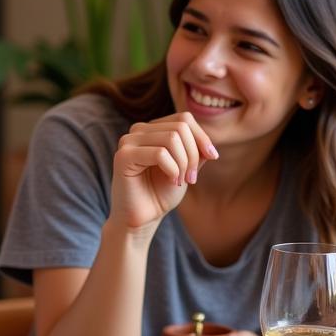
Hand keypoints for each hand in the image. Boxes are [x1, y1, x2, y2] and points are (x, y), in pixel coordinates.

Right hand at [109, 113, 217, 231]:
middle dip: (193, 154)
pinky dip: (172, 169)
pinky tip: (171, 180)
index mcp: (152, 129)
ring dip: (183, 163)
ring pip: (171, 139)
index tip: (212, 157)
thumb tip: (208, 143)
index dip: (201, 137)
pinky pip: (159, 153)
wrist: (142, 217)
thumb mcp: (186, 167)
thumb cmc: (161, 193)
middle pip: (180, 128)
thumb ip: (195, 151)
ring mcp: (128, 141)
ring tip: (181, 180)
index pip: (184, 119)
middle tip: (191, 178)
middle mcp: (138, 131)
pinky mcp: (123, 156)